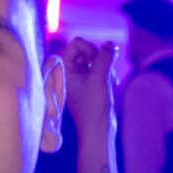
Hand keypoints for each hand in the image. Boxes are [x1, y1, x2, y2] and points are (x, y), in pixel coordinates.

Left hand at [62, 35, 117, 155]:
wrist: (97, 129)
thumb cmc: (93, 106)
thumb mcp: (99, 78)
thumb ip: (104, 57)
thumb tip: (109, 44)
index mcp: (63, 68)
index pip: (77, 43)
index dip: (90, 49)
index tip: (95, 64)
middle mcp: (68, 71)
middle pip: (86, 49)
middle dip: (98, 59)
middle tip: (102, 75)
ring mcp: (78, 77)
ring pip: (95, 59)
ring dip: (104, 67)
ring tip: (106, 83)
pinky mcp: (88, 83)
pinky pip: (99, 68)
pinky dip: (105, 74)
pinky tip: (108, 86)